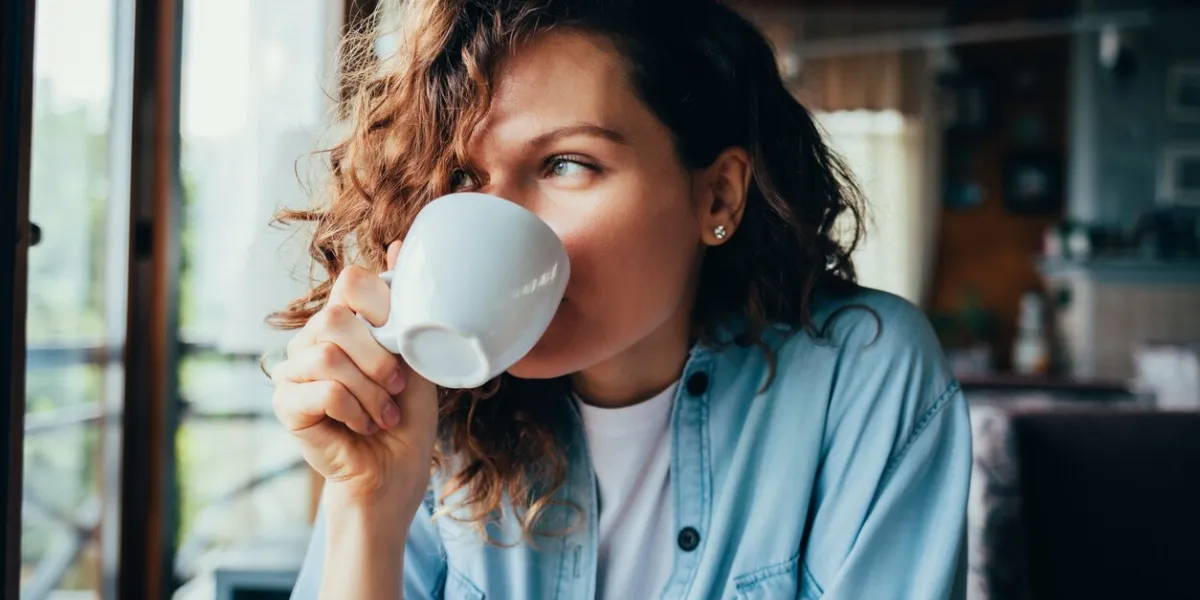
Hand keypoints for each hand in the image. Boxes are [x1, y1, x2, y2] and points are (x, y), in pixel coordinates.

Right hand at [271, 241, 438, 512]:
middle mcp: (313, 338)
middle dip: (378, 357)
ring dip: (370, 391)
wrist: (395, 471)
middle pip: (337, 317)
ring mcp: (293, 369)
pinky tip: (363, 425)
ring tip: (384, 413)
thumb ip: (406, 307)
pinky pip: (320, 390)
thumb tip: (399, 243)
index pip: (351, 282)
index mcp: (344, 321)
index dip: (383, 307)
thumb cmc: (407, 415)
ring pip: (328, 355)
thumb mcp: (417, 355)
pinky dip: (354, 410)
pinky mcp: (286, 403)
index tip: (402, 343)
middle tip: (397, 387)